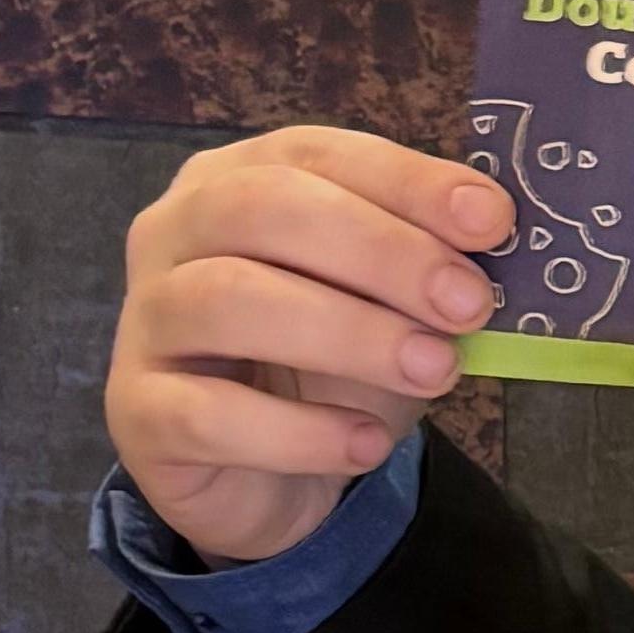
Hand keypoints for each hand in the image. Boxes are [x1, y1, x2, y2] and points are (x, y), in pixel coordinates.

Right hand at [106, 124, 514, 565]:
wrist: (269, 477)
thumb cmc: (329, 367)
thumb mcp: (392, 305)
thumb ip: (430, 263)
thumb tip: (496, 231)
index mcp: (238, 179)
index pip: (317, 155)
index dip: (406, 182)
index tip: (492, 221)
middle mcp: (175, 231)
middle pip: (263, 209)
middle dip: (380, 251)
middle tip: (468, 305)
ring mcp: (146, 319)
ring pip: (226, 300)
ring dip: (347, 333)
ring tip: (435, 370)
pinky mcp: (137, 411)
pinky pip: (207, 413)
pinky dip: (296, 431)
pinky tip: (364, 444)